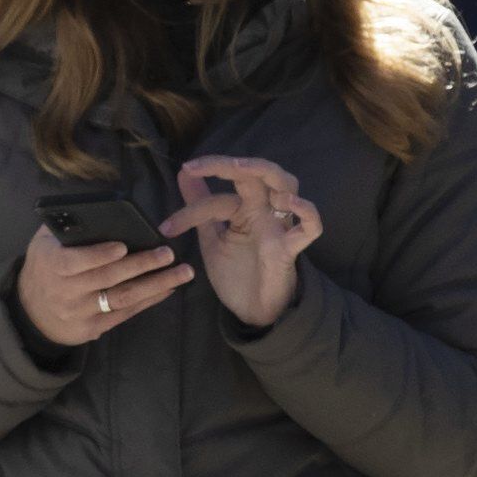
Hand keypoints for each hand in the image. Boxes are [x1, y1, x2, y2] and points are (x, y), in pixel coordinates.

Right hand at [12, 221, 195, 352]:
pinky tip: (169, 287)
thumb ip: (64, 227)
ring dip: (155, 285)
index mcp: (52, 265)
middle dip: (140, 265)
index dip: (98, 255)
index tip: (122, 246)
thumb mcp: (44, 243)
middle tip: (167, 254)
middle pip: (107, 279)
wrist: (31, 312)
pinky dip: (149, 300)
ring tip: (182, 273)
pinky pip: (126, 313)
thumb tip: (97, 210)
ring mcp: (80, 313)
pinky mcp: (93, 328)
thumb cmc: (45, 266)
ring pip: (122, 298)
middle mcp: (65, 292)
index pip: (75, 262)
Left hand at [171, 153, 321, 327]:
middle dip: (228, 163)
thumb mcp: (211, 238)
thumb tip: (182, 173)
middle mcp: (265, 211)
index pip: (219, 197)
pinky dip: (306, 211)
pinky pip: (310, 227)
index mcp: (245, 209)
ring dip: (265, 172)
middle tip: (195, 166)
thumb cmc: (237, 273)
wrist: (252, 312)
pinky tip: (289, 201)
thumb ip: (200, 207)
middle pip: (257, 172)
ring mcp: (279, 227)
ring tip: (239, 167)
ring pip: (287, 185)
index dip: (191, 207)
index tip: (166, 228)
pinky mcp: (290, 249)